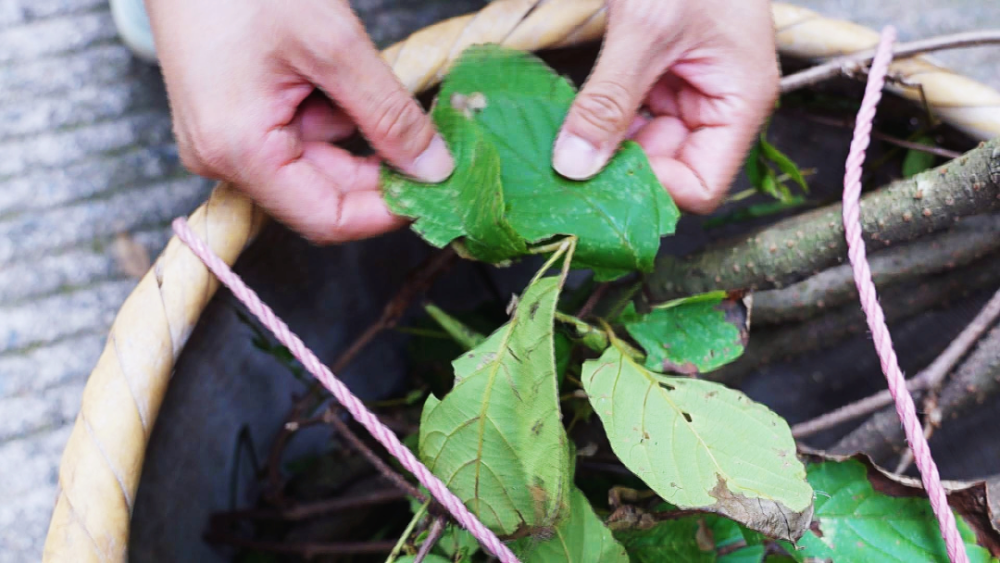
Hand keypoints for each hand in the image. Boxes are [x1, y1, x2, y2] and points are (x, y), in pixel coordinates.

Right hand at [146, 0, 453, 242]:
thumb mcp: (333, 44)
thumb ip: (388, 114)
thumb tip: (435, 169)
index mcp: (239, 151)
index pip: (327, 219)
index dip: (387, 212)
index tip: (435, 188)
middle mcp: (225, 160)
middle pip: (325, 195)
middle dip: (377, 165)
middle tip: (424, 132)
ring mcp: (225, 143)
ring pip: (317, 162)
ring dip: (353, 128)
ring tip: (347, 69)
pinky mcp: (233, 124)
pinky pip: (298, 137)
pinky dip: (330, 111)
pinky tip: (327, 70)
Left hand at [552, 0, 778, 213]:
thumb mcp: (647, 27)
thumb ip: (610, 100)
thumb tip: (574, 166)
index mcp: (739, 103)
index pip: (701, 186)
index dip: (653, 190)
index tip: (598, 177)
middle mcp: (715, 108)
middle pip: (666, 173)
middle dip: (616, 174)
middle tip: (561, 173)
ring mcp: (684, 95)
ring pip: (640, 151)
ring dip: (600, 153)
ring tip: (556, 150)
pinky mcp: (655, 79)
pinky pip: (625, 121)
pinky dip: (596, 125)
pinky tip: (563, 125)